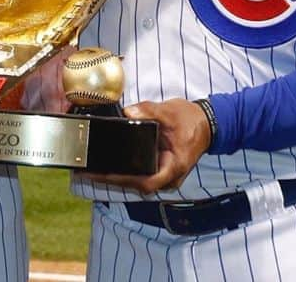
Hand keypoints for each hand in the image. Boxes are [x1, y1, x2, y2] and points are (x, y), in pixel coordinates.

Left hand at [79, 98, 210, 194]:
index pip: (146, 181)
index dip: (124, 180)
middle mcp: (168, 177)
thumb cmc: (191, 120)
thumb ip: (149, 111)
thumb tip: (129, 111)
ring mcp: (164, 174)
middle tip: (88, 171)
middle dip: (112, 180)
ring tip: (91, 169)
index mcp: (174, 166)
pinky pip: (139, 173)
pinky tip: (108, 164)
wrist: (207, 123)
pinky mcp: (159, 168)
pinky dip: (124, 170)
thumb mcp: (170, 112)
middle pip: (137, 184)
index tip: (104, 175)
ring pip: (137, 181)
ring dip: (116, 177)